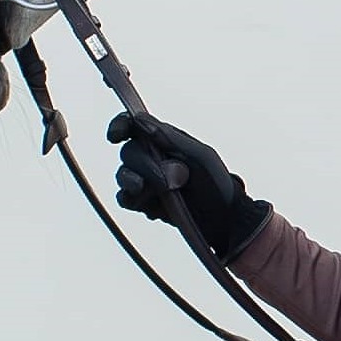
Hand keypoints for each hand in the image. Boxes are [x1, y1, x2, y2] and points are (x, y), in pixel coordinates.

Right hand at [106, 111, 270, 262]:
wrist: (225, 220)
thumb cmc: (217, 183)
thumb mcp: (201, 156)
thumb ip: (171, 138)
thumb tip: (141, 120)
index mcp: (165, 140)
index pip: (134, 125)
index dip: (120, 126)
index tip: (115, 136)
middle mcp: (152, 157)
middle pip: (129, 152)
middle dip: (143, 164)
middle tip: (166, 180)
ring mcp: (146, 180)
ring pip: (123, 175)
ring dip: (132, 181)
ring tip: (145, 189)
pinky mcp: (143, 203)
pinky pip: (125, 199)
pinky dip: (133, 200)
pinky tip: (149, 205)